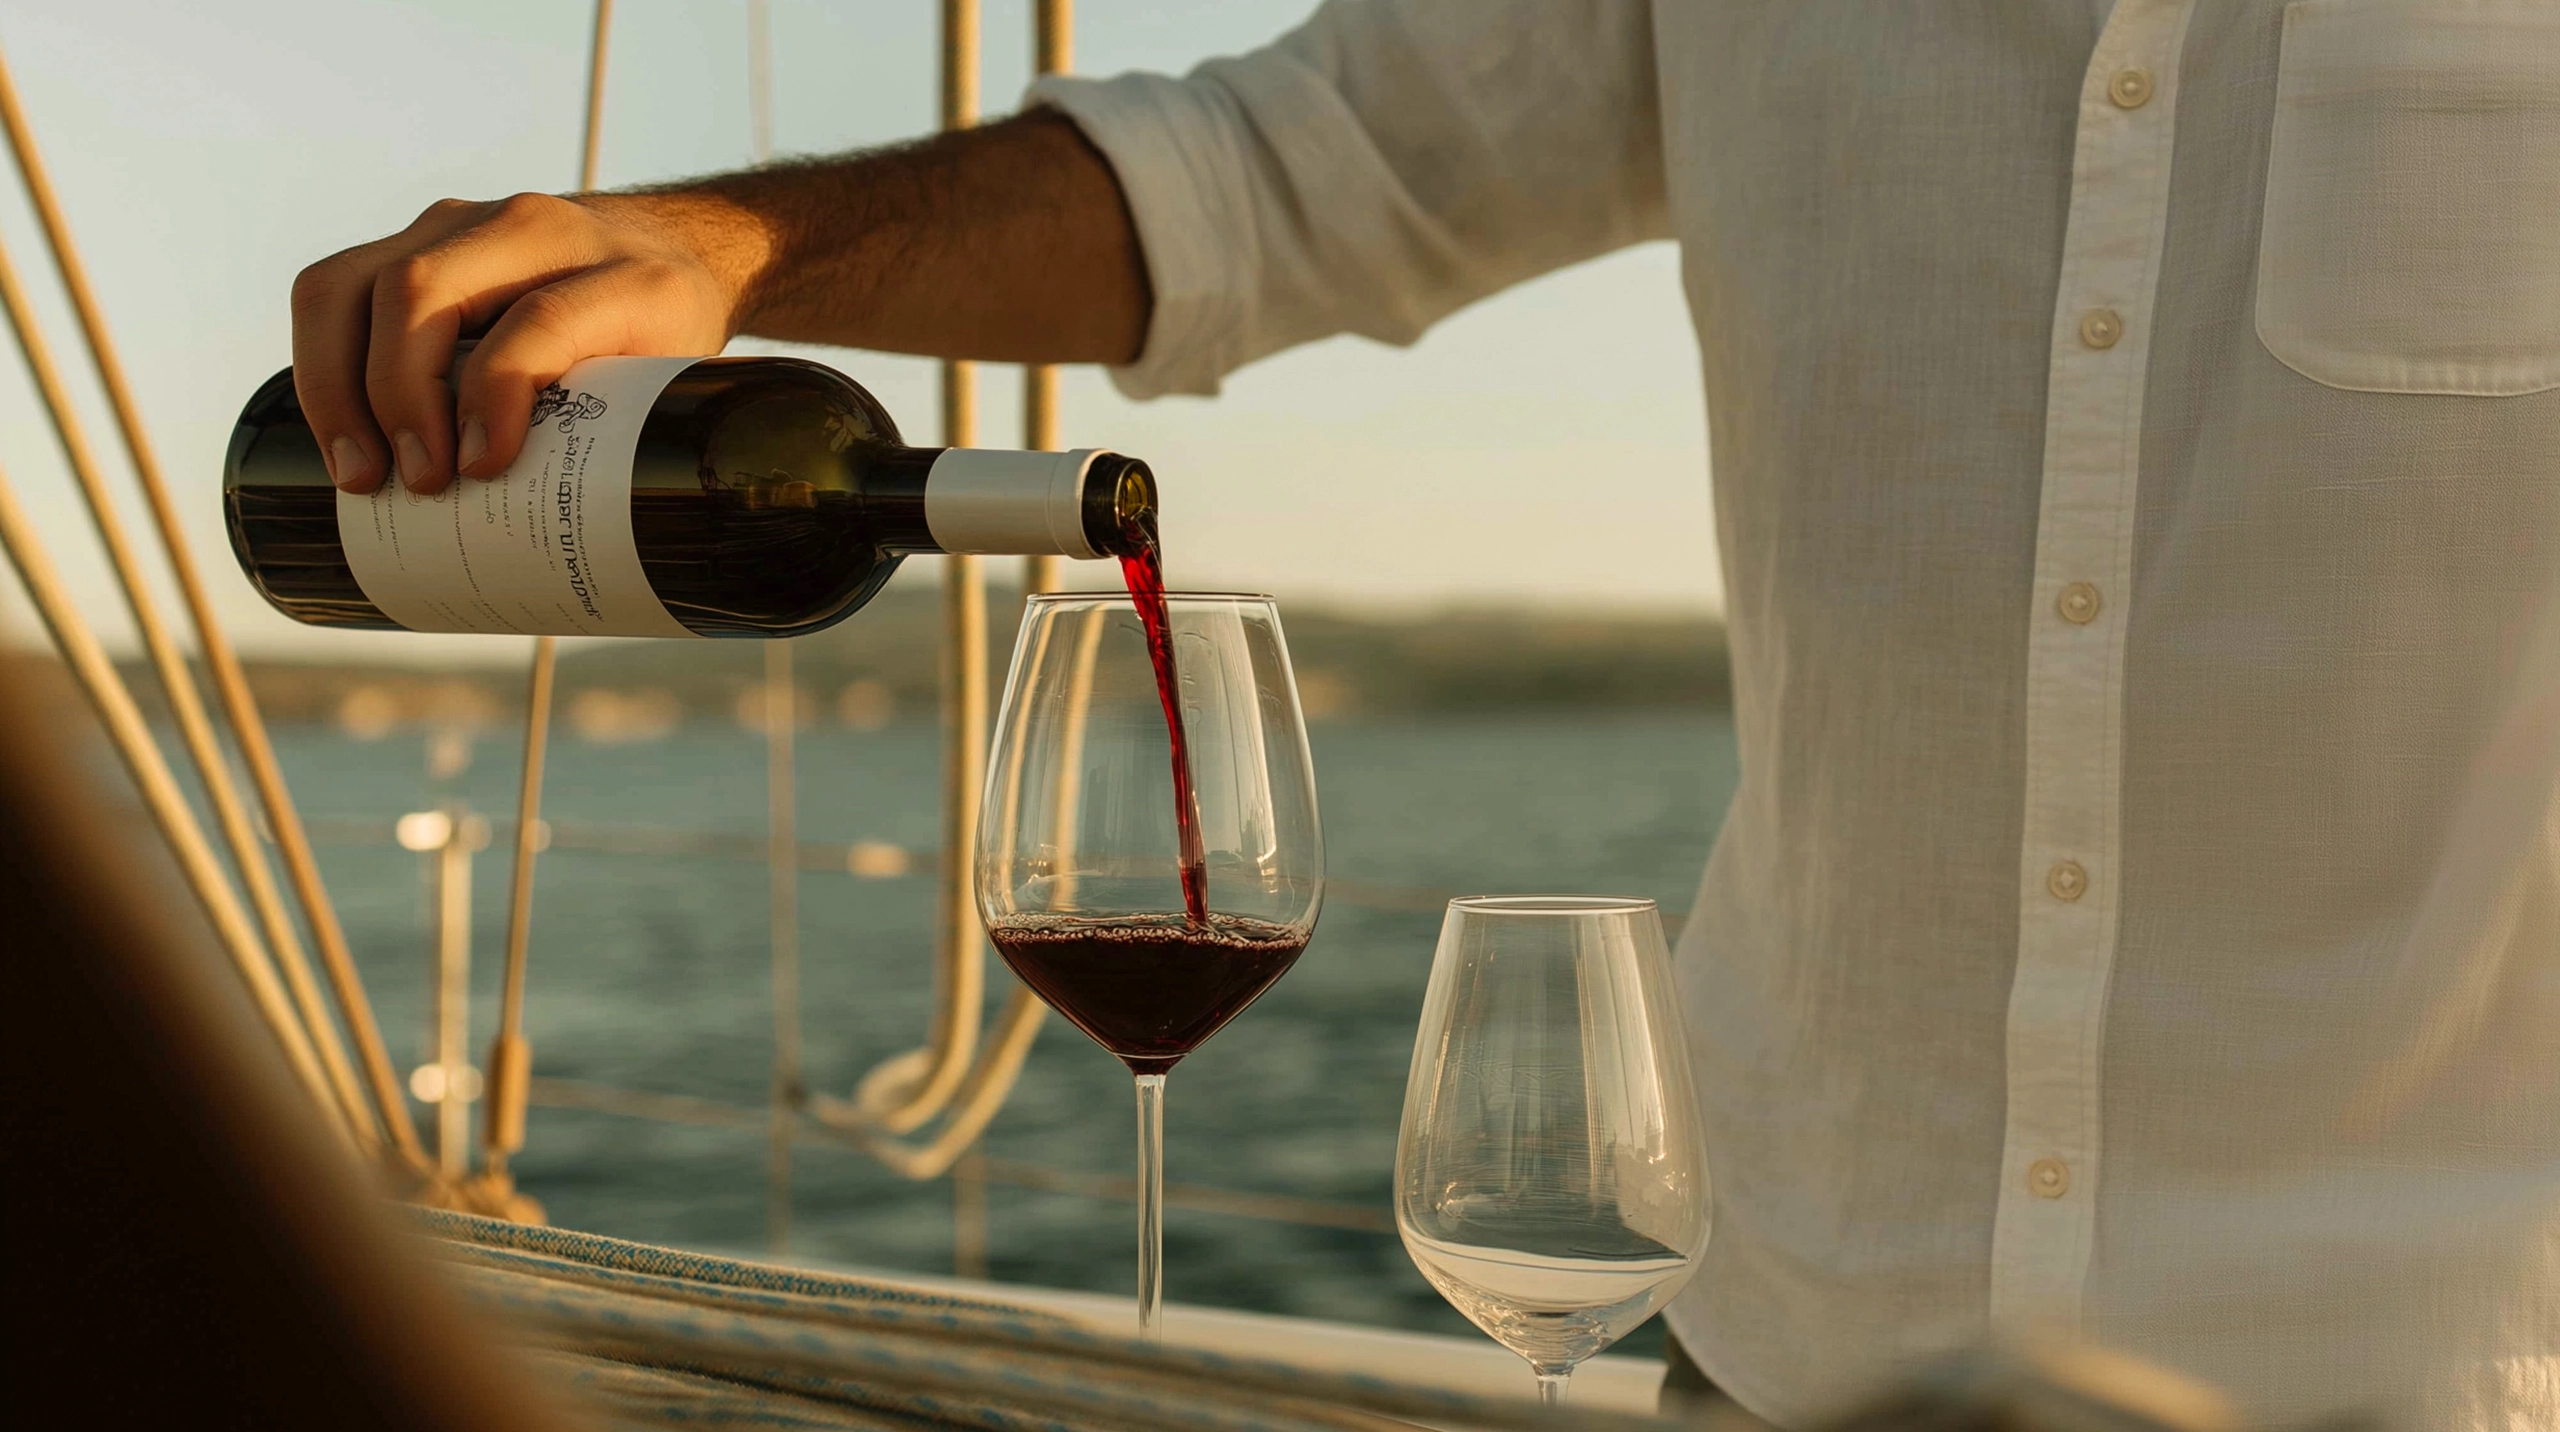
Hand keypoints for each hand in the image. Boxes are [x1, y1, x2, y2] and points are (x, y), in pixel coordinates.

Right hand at [289, 191, 759, 494]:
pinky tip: (340, 437)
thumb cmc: (667, 335)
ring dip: (337, 383)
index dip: (501, 393)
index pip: (540, 319)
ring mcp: (458, 227)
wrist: (669, 251)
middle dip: (400, 393)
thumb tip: (599, 552)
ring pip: (354, 283)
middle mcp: (529, 228)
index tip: (484, 468)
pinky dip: (320, 366)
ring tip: (360, 474)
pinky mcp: (411, 243)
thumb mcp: (679, 382)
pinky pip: (332, 291)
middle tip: (417, 482)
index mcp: (618, 271)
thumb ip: (643, 434)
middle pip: (421, 288)